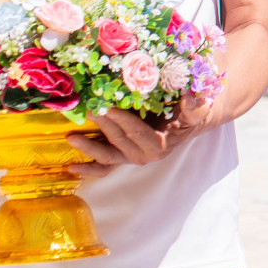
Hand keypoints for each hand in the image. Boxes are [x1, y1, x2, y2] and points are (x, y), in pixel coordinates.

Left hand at [71, 105, 191, 176]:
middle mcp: (143, 155)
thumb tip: (190, 98)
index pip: (138, 134)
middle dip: (102, 125)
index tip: (109, 108)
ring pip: (107, 156)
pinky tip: (70, 167)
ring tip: (72, 137)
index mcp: (160, 146)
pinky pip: (103, 167)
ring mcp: (130, 158)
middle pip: (118, 141)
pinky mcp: (121, 157)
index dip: (123, 122)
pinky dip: (87, 168)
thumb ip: (196, 106)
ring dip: (88, 148)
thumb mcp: (197, 110)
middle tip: (88, 108)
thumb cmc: (190, 114)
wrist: (186, 123)